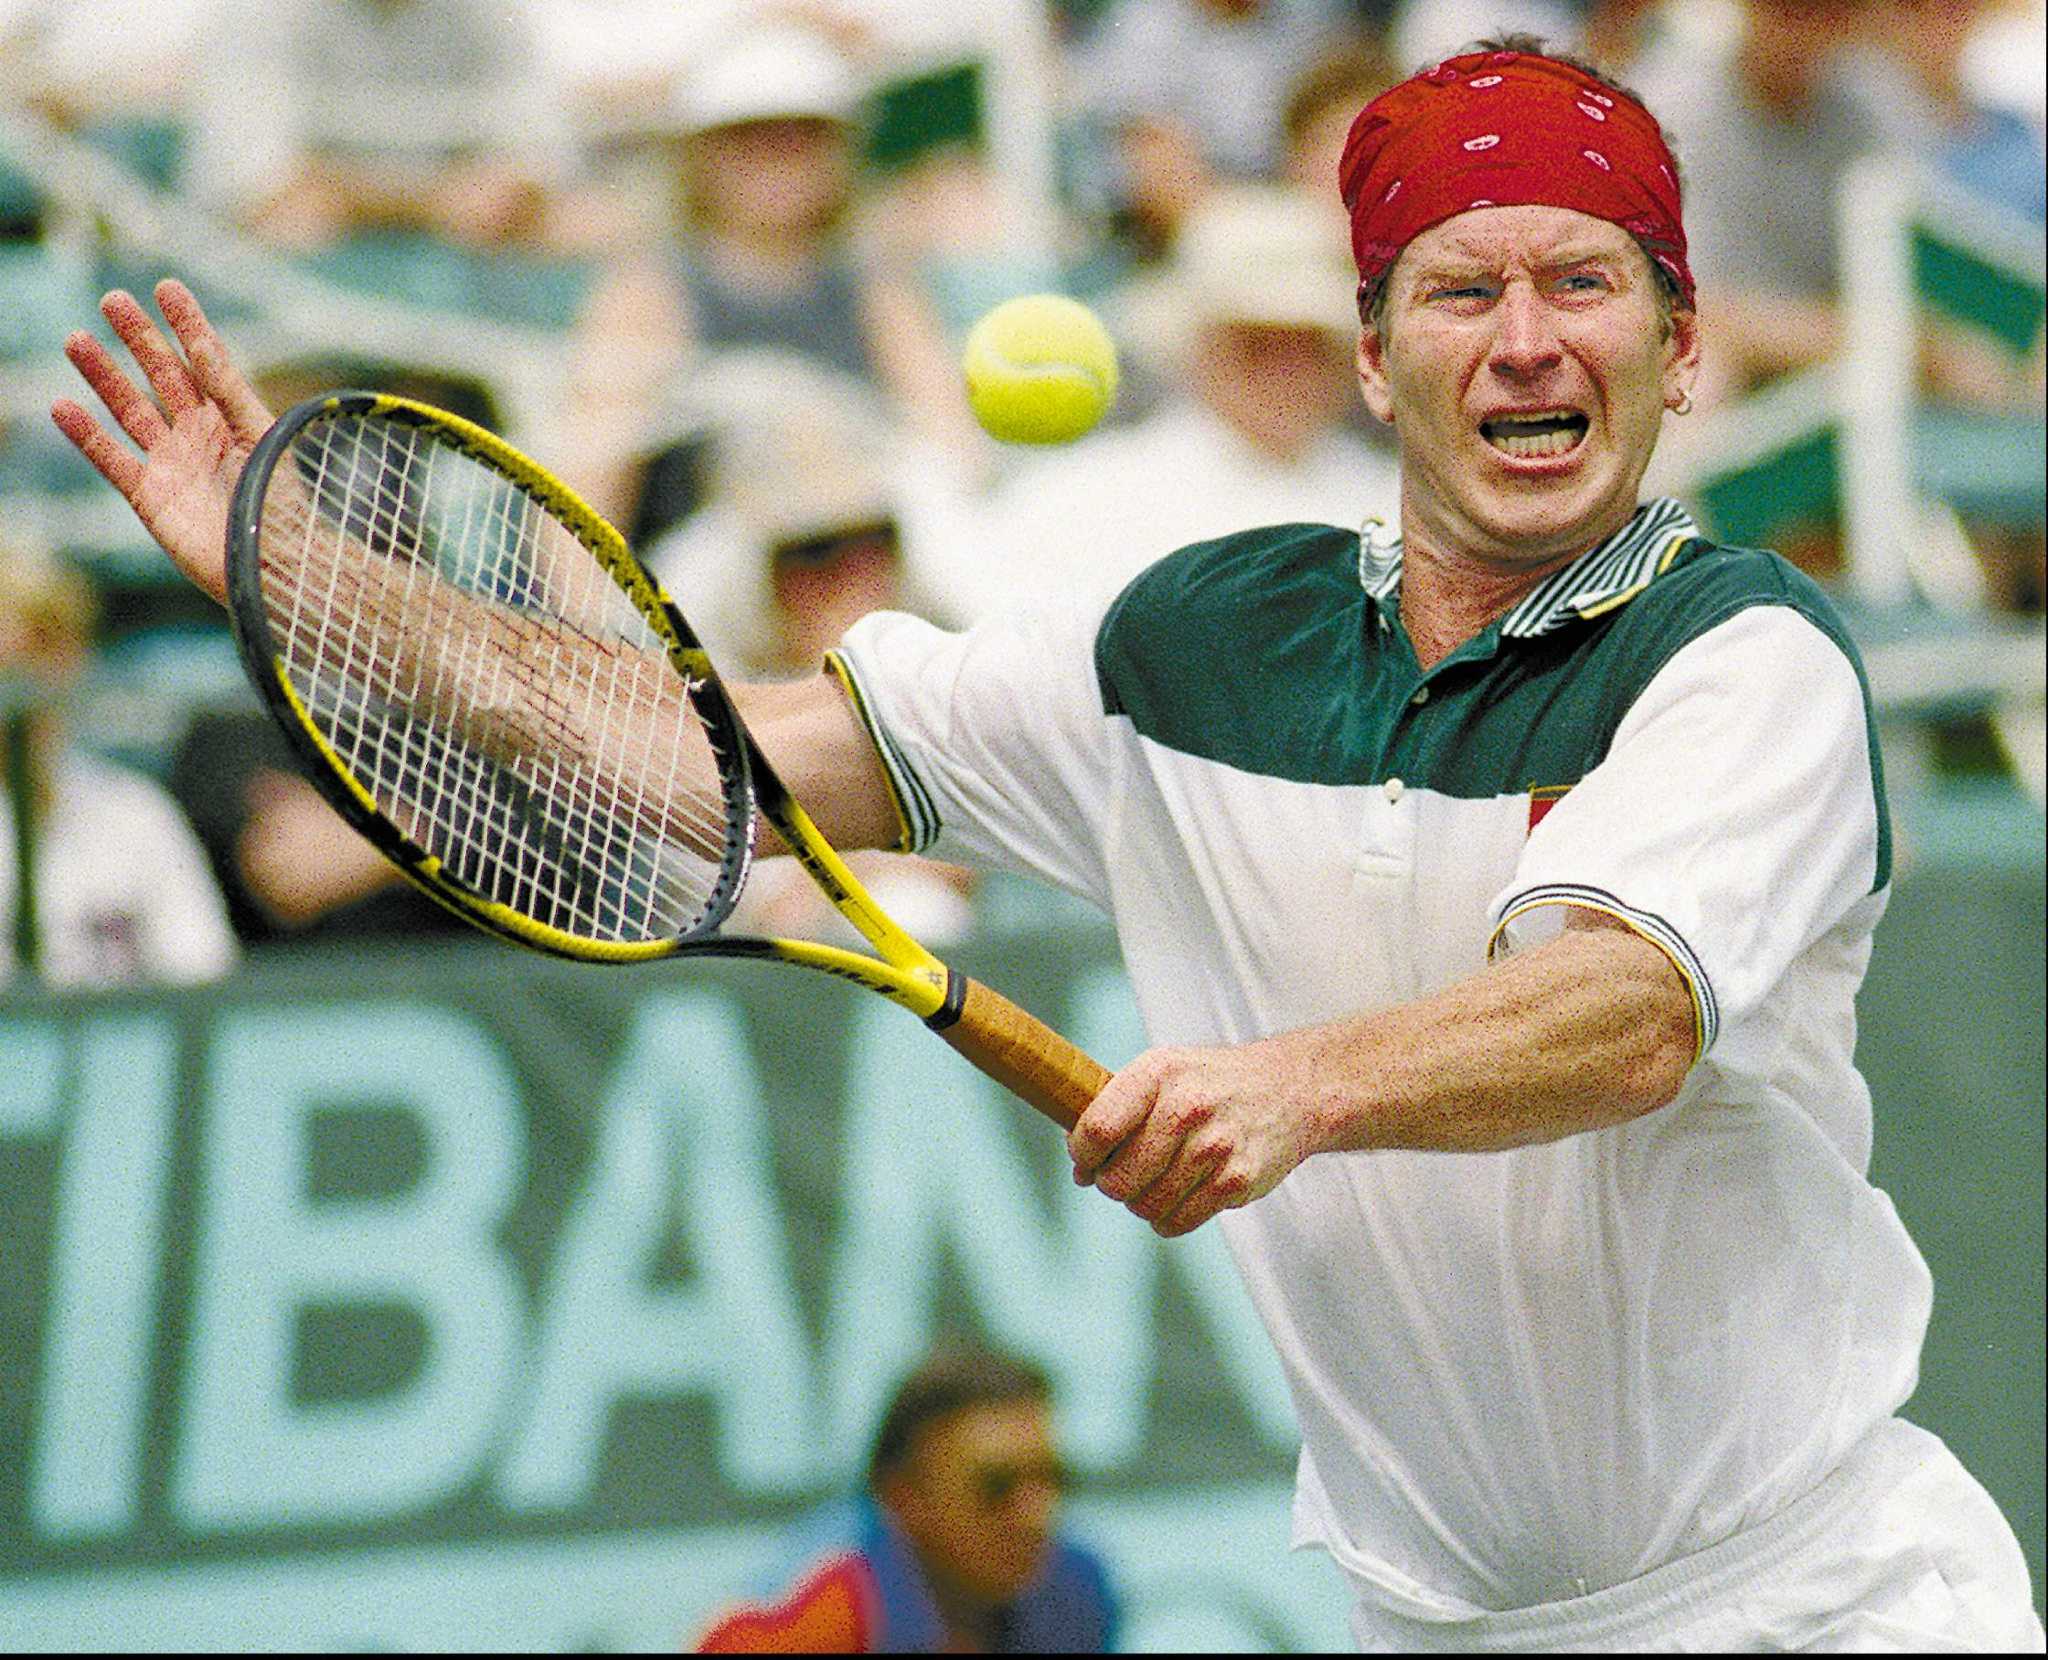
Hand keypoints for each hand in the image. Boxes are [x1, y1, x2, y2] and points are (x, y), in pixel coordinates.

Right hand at [50, 280, 275, 605]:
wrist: (275, 567)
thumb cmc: (282, 506)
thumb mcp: (262, 437)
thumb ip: (231, 393)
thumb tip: (204, 345)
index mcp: (234, 419)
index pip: (205, 362)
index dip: (186, 325)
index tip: (167, 287)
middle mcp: (200, 436)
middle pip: (161, 377)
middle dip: (138, 339)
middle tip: (113, 300)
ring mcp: (172, 464)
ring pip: (129, 409)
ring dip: (103, 376)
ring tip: (77, 338)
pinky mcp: (150, 497)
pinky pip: (112, 459)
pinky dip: (86, 435)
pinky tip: (63, 405)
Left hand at [1067, 1043, 1319, 1236]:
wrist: (1287, 1090)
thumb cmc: (1207, 1084)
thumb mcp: (1162, 1072)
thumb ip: (1116, 1111)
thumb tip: (1080, 1169)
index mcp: (1158, 1073)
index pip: (1096, 1130)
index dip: (1082, 1154)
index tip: (1088, 1157)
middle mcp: (1187, 1108)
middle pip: (1117, 1179)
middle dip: (1111, 1184)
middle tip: (1123, 1173)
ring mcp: (1215, 1147)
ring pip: (1145, 1207)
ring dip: (1141, 1201)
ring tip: (1155, 1181)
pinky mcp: (1237, 1181)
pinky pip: (1177, 1222)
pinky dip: (1168, 1218)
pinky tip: (1178, 1195)